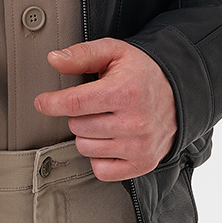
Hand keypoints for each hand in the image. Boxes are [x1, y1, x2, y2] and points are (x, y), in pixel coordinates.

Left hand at [35, 38, 177, 180]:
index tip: (42, 102)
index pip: (75, 104)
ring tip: (104, 121)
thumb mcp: (115, 53)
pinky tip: (111, 140)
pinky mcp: (142, 164)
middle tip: (95, 105)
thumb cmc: (142, 73)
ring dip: (88, 136)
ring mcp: (140, 146)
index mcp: (126, 91)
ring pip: (86, 148)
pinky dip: (100, 157)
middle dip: (79, 115)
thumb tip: (54, 60)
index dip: (51, 103)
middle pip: (78, 126)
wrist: (179, 95)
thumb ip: (83, 54)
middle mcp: (135, 121)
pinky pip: (101, 169)